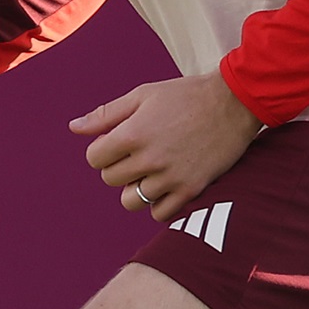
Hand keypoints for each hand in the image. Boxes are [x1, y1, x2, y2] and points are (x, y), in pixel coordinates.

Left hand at [73, 73, 262, 220]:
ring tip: (149, 172)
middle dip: (118, 167)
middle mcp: (150, 158)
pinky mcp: (192, 189)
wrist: (234, 103)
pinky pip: (160, 214)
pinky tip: (164, 186)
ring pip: (131, 201)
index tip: (116, 143)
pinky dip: (157, 204)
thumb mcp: (143, 95)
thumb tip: (74, 128)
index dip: (102, 150)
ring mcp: (171, 177)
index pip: (94, 158)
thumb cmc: (186, 95)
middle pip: (111, 179)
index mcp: (134, 133)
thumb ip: (107, 114)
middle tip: (136, 153)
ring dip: (135, 189)